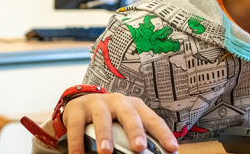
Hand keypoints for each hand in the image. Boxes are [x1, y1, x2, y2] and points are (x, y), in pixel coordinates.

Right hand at [62, 93, 178, 153]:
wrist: (82, 101)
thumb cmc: (111, 116)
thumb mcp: (126, 122)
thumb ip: (139, 135)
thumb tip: (155, 153)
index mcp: (136, 106)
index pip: (152, 120)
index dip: (163, 134)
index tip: (172, 148)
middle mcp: (119, 102)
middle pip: (130, 116)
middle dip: (135, 132)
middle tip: (139, 147)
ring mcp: (98, 103)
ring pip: (103, 118)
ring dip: (105, 136)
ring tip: (106, 152)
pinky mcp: (79, 108)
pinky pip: (77, 125)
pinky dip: (77, 141)